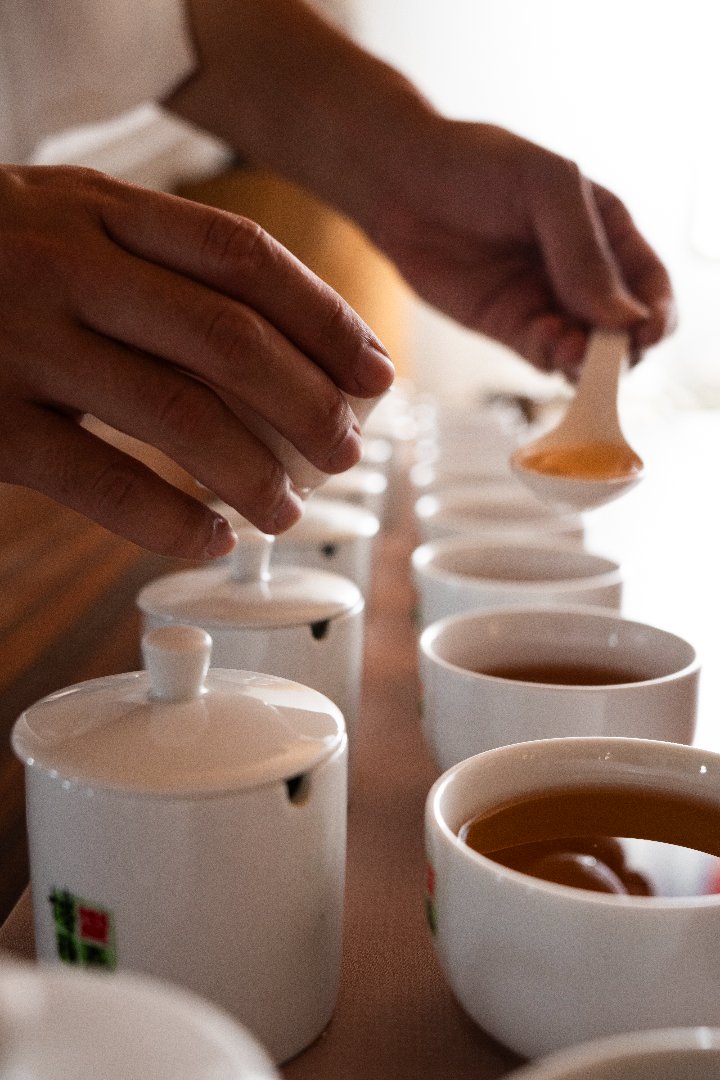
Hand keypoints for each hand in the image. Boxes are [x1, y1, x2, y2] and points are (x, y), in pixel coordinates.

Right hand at [0, 165, 393, 557]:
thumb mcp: (67, 220)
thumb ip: (158, 258)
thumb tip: (285, 339)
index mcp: (100, 208)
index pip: (245, 260)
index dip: (327, 322)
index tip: (376, 375)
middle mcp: (66, 264)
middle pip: (229, 340)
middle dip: (308, 407)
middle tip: (346, 454)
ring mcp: (21, 342)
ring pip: (176, 415)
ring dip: (253, 473)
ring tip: (287, 511)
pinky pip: (99, 481)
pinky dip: (169, 521)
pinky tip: (207, 540)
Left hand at [365, 120, 674, 380]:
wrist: (403, 184)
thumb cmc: (477, 165)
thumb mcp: (546, 188)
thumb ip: (584, 252)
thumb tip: (623, 319)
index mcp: (608, 232)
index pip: (652, 286)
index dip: (657, 315)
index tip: (645, 332)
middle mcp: (585, 274)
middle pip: (625, 330)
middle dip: (623, 347)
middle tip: (606, 350)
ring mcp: (548, 303)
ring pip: (586, 351)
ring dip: (587, 360)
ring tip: (571, 348)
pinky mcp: (511, 327)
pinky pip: (544, 355)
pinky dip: (552, 358)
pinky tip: (547, 341)